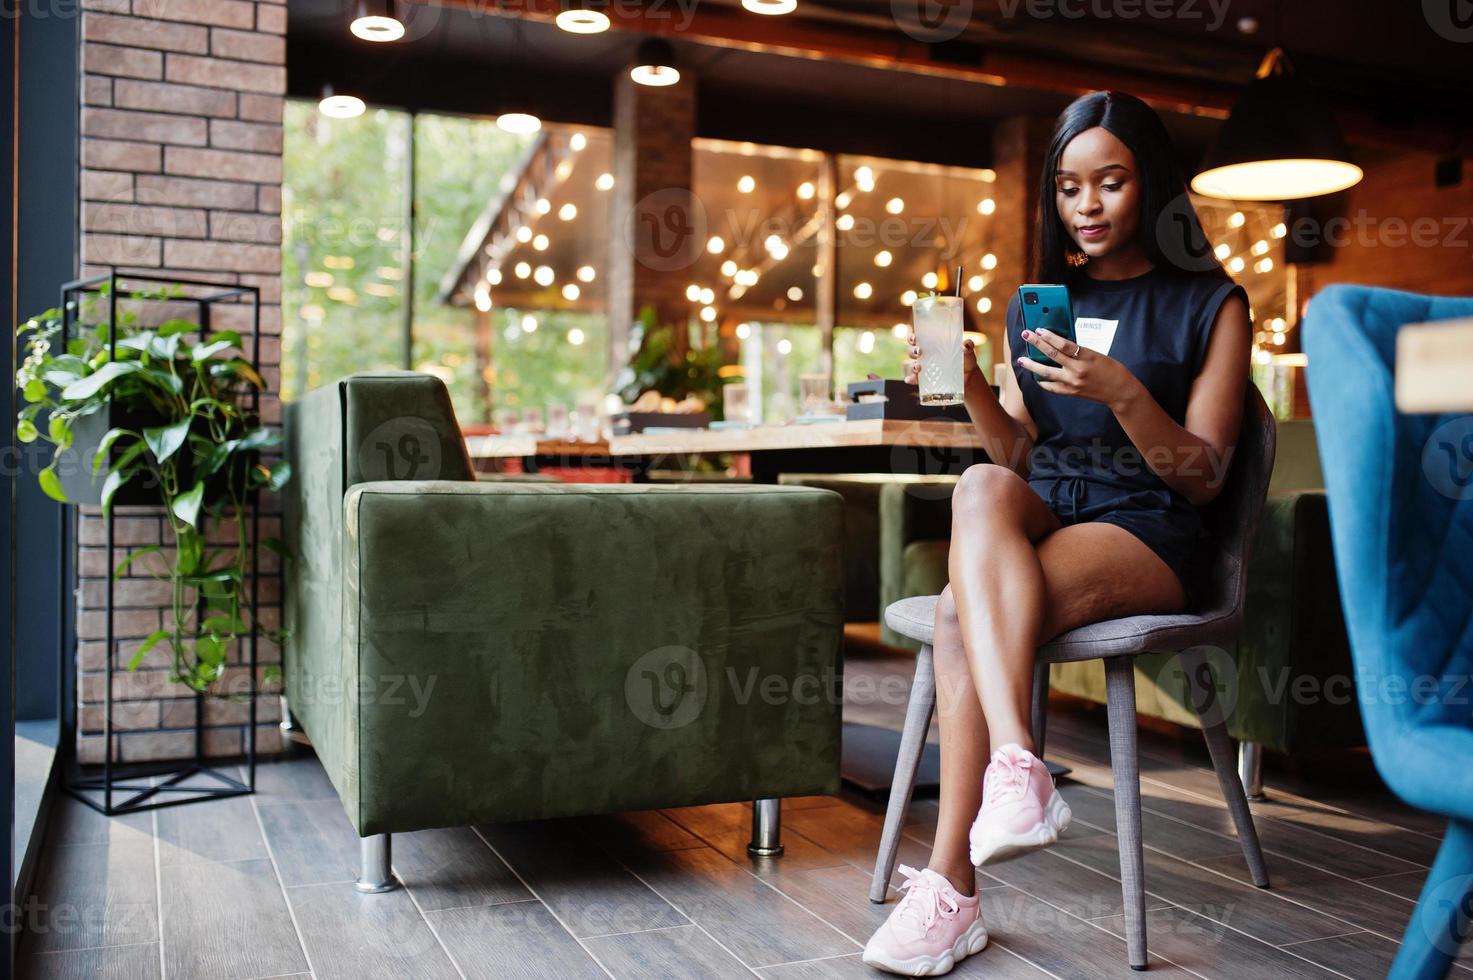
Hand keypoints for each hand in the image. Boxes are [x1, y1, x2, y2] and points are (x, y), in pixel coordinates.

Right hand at [901, 330, 978, 385]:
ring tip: (918, 367)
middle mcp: (925, 356)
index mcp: (932, 345)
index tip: (914, 338)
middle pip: (912, 351)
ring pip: (912, 365)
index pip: (918, 338)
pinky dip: (911, 379)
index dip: (912, 337)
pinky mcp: (926, 380)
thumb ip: (968, 346)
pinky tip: (910, 380)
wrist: (968, 378)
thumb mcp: (968, 352)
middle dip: (912, 351)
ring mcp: (925, 368)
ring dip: (912, 366)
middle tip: (919, 352)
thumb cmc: (965, 360)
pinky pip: (915, 379)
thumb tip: (965, 344)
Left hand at [1015, 328, 1140, 410]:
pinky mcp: (1072, 392)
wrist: (1121, 391)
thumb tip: (1058, 343)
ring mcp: (1073, 383)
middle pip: (1052, 356)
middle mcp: (1078, 370)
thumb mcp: (1096, 354)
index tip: (1038, 329)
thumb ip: (1078, 350)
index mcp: (1087, 357)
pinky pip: (1052, 387)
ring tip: (1022, 360)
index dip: (1049, 336)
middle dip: (1036, 344)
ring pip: (1047, 373)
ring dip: (1032, 365)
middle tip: (1025, 335)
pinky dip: (1042, 381)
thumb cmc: (1111, 369)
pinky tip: (1035, 376)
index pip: (1064, 345)